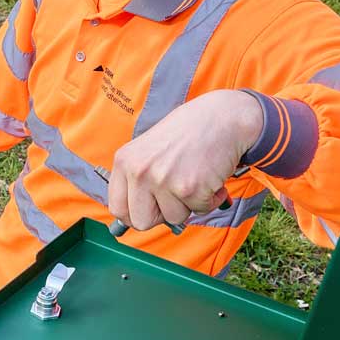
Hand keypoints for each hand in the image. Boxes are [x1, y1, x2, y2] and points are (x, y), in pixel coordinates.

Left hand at [107, 90, 261, 231]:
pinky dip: (209, 199)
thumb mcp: (148, 150)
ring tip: (194, 178)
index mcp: (125, 161)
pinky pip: (199, 210)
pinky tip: (209, 177)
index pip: (117, 208)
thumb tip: (131, 218)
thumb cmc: (187, 132)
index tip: (149, 210)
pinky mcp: (189, 188)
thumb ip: (138, 180)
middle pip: (140, 222)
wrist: (222, 117)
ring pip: (173, 218)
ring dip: (188, 204)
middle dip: (161, 215)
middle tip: (175, 197)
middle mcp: (139, 171)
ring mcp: (163, 180)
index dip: (135, 214)